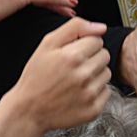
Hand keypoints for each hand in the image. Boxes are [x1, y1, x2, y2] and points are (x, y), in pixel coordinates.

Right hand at [6, 17, 111, 132]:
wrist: (29, 109)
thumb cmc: (36, 76)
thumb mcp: (46, 44)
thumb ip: (74, 28)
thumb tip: (101, 27)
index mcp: (71, 56)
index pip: (97, 40)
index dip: (85, 43)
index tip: (73, 51)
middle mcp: (83, 75)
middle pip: (105, 55)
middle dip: (92, 57)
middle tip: (74, 65)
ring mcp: (90, 94)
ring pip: (107, 73)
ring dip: (95, 73)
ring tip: (76, 78)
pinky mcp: (94, 109)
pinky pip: (106, 92)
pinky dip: (95, 90)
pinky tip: (80, 92)